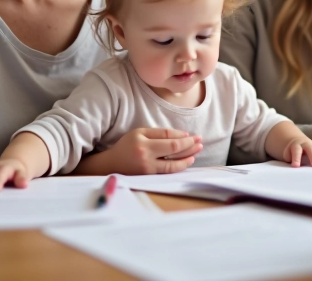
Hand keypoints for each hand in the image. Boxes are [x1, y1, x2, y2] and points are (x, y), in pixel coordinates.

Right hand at [74, 128, 203, 175]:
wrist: (111, 165)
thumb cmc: (127, 146)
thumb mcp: (140, 133)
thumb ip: (160, 133)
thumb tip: (182, 136)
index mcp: (143, 143)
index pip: (169, 139)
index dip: (183, 137)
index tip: (193, 136)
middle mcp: (146, 157)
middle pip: (174, 151)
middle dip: (190, 146)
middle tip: (200, 142)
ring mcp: (148, 170)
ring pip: (173, 165)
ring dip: (187, 158)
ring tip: (197, 152)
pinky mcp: (149, 178)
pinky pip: (168, 172)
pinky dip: (179, 166)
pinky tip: (187, 161)